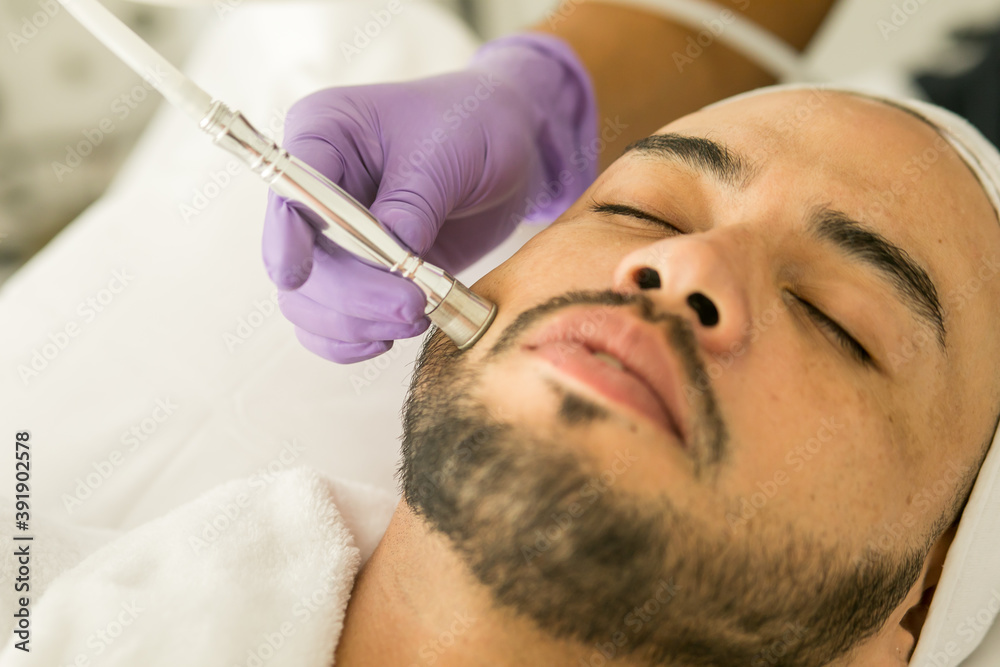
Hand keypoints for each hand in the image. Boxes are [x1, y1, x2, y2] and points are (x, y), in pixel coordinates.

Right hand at [263, 34, 596, 362]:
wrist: (507, 146)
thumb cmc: (475, 124)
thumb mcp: (451, 149)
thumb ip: (415, 199)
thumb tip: (393, 252)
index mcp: (323, 135)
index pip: (286, 194)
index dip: (286, 240)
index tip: (300, 277)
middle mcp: (315, 190)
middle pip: (298, 260)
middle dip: (349, 295)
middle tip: (411, 307)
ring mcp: (333, 238)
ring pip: (308, 303)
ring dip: (356, 323)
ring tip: (417, 318)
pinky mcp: (359, 275)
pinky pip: (332, 323)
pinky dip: (354, 339)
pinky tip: (389, 336)